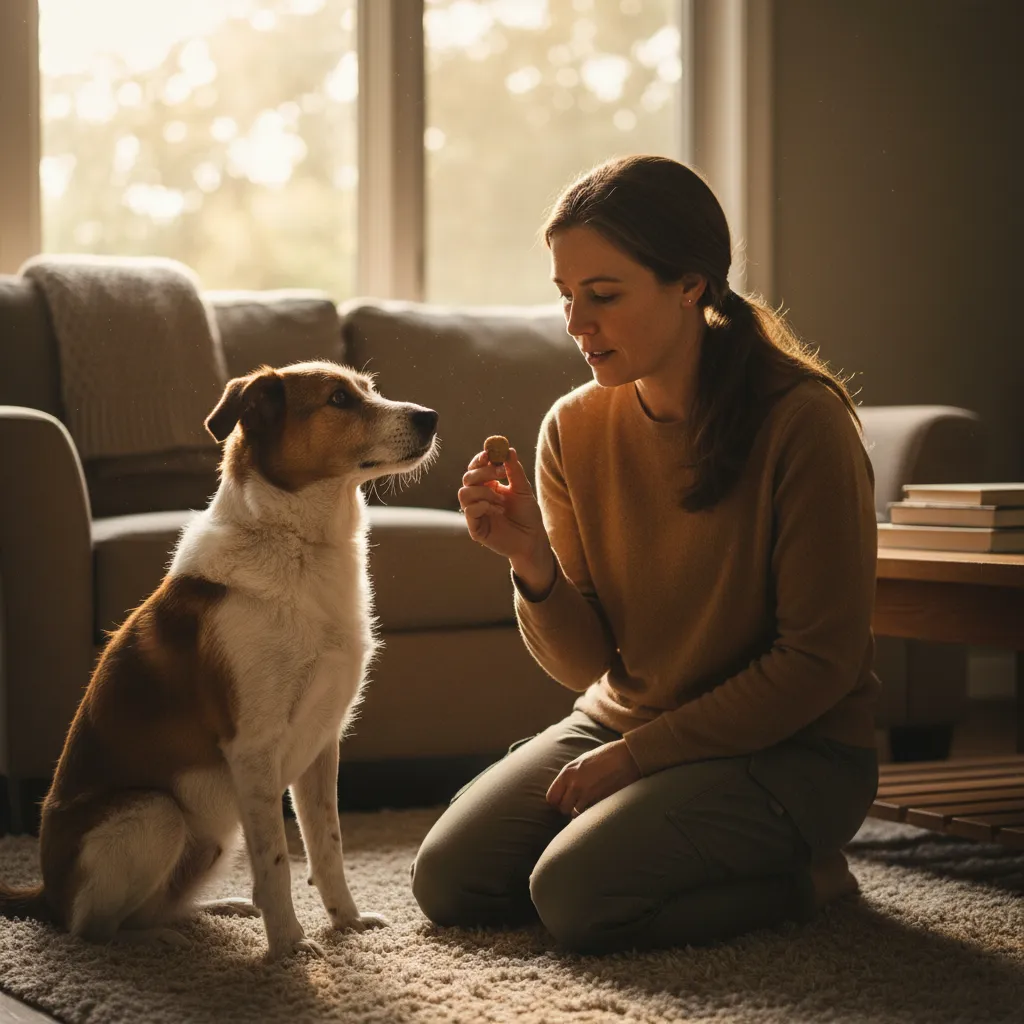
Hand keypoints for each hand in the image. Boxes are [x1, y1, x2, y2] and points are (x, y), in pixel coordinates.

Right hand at [458, 447, 551, 570]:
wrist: (533, 539)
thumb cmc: (528, 515)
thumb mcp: (523, 489)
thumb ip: (514, 471)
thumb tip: (508, 449)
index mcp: (488, 486)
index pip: (476, 468)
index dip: (480, 459)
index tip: (489, 454)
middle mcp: (478, 498)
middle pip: (467, 477)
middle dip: (483, 472)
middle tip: (502, 473)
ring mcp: (475, 513)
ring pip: (464, 493)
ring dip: (484, 492)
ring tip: (502, 501)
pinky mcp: (475, 528)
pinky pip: (469, 511)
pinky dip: (483, 506)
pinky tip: (498, 511)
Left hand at [545, 739, 641, 816]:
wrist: (627, 757)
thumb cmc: (606, 756)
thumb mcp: (582, 761)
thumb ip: (571, 775)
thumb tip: (564, 788)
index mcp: (567, 772)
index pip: (551, 797)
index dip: (557, 802)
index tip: (564, 801)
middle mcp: (574, 784)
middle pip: (562, 808)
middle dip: (568, 809)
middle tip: (577, 805)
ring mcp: (587, 794)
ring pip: (575, 814)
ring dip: (580, 812)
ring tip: (589, 805)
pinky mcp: (599, 801)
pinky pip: (589, 814)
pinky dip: (591, 813)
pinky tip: (597, 805)